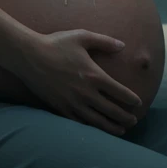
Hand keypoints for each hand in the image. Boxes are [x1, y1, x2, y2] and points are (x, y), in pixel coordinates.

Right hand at [15, 29, 143, 135]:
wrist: (28, 56)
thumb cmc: (56, 43)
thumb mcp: (82, 36)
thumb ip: (105, 41)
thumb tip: (123, 46)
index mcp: (94, 75)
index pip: (119, 92)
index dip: (131, 99)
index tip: (138, 103)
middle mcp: (85, 92)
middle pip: (111, 110)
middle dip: (125, 118)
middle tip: (134, 121)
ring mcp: (72, 102)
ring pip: (96, 120)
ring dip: (111, 127)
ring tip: (121, 131)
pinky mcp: (60, 107)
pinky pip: (78, 122)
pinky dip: (90, 127)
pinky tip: (96, 129)